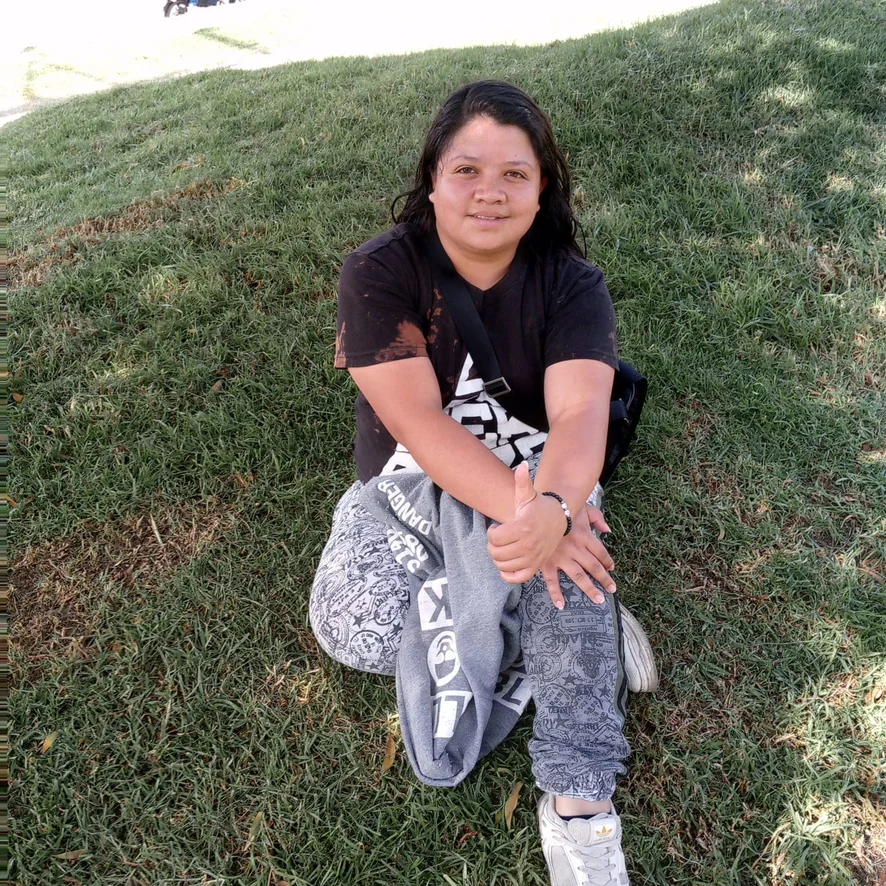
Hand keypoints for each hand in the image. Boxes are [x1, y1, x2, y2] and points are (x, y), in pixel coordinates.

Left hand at [487, 462, 566, 583]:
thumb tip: (522, 465)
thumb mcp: (528, 494)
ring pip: (503, 566)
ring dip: (498, 558)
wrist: (558, 518)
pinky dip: (508, 574)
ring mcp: (533, 557)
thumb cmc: (538, 506)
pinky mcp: (536, 566)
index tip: (497, 528)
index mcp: (523, 527)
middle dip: (493, 546)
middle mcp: (528, 544)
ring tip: (503, 548)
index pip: (494, 538)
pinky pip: (517, 578)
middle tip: (499, 538)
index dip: (491, 533)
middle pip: (496, 553)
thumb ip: (522, 481)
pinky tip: (507, 564)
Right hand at [540, 505, 615, 608]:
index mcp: (585, 536)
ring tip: (599, 599)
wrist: (538, 510)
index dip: (607, 561)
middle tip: (612, 589)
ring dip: (590, 589)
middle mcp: (576, 549)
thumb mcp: (583, 508)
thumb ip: (597, 518)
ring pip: (579, 576)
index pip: (600, 552)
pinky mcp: (547, 562)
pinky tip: (561, 605)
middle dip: (604, 579)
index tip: (611, 568)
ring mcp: (561, 557)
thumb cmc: (561, 507)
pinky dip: (556, 594)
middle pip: (594, 567)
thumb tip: (607, 530)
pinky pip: (552, 581)